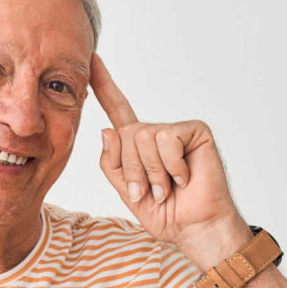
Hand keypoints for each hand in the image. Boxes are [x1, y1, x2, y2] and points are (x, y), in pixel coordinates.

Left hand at [89, 52, 251, 268]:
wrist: (194, 227)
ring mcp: (176, 131)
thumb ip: (111, 163)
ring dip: (152, 173)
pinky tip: (184, 178)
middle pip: (125, 135)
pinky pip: (167, 140)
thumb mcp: (125, 191)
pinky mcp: (195, 130)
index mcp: (137, 146)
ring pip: (143, 138)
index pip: (117, 110)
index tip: (91, 60)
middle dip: (132, 171)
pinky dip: (172, 166)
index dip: (103, 86)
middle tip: (150, 192)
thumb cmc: (165, 212)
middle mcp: (155, 133)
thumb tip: (107, 130)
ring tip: (168, 188)